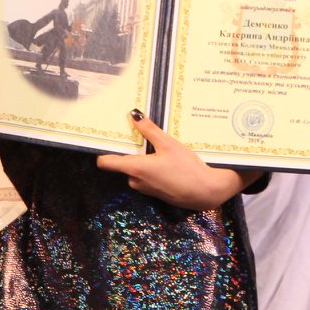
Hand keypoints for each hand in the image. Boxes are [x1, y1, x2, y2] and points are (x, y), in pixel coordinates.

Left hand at [96, 112, 262, 210]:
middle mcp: (135, 180)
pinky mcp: (155, 193)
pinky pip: (146, 178)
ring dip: (144, 160)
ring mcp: (145, 189)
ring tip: (160, 149)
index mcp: (134, 168)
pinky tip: (169, 162)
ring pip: (136, 170)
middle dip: (132, 152)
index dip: (104, 150)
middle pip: (123, 163)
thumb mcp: (168, 144)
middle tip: (143, 137)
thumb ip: (149, 130)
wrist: (205, 192)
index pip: (105, 162)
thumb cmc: (187, 168)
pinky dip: (153, 169)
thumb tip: (134, 115)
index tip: (110, 139)